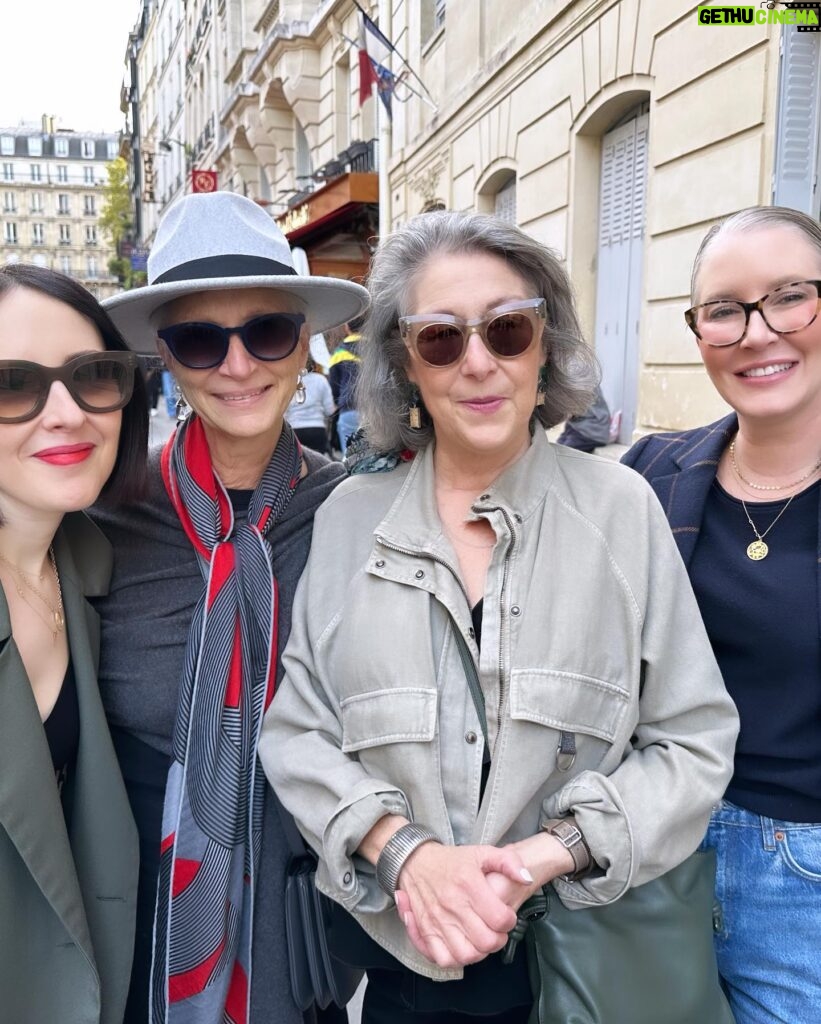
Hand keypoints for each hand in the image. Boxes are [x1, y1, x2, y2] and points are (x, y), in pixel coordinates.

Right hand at [393, 842, 532, 967]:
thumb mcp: (482, 852)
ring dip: (479, 952)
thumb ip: (508, 862)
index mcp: (469, 884)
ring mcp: (437, 920)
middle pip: (486, 942)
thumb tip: (526, 878)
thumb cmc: (452, 860)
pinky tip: (462, 946)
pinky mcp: (426, 930)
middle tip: (496, 930)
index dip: (509, 921)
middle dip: (498, 939)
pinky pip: (443, 958)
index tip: (506, 915)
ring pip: (466, 955)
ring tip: (480, 939)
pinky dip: (455, 959)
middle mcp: (453, 904)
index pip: (500, 919)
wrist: (415, 861)